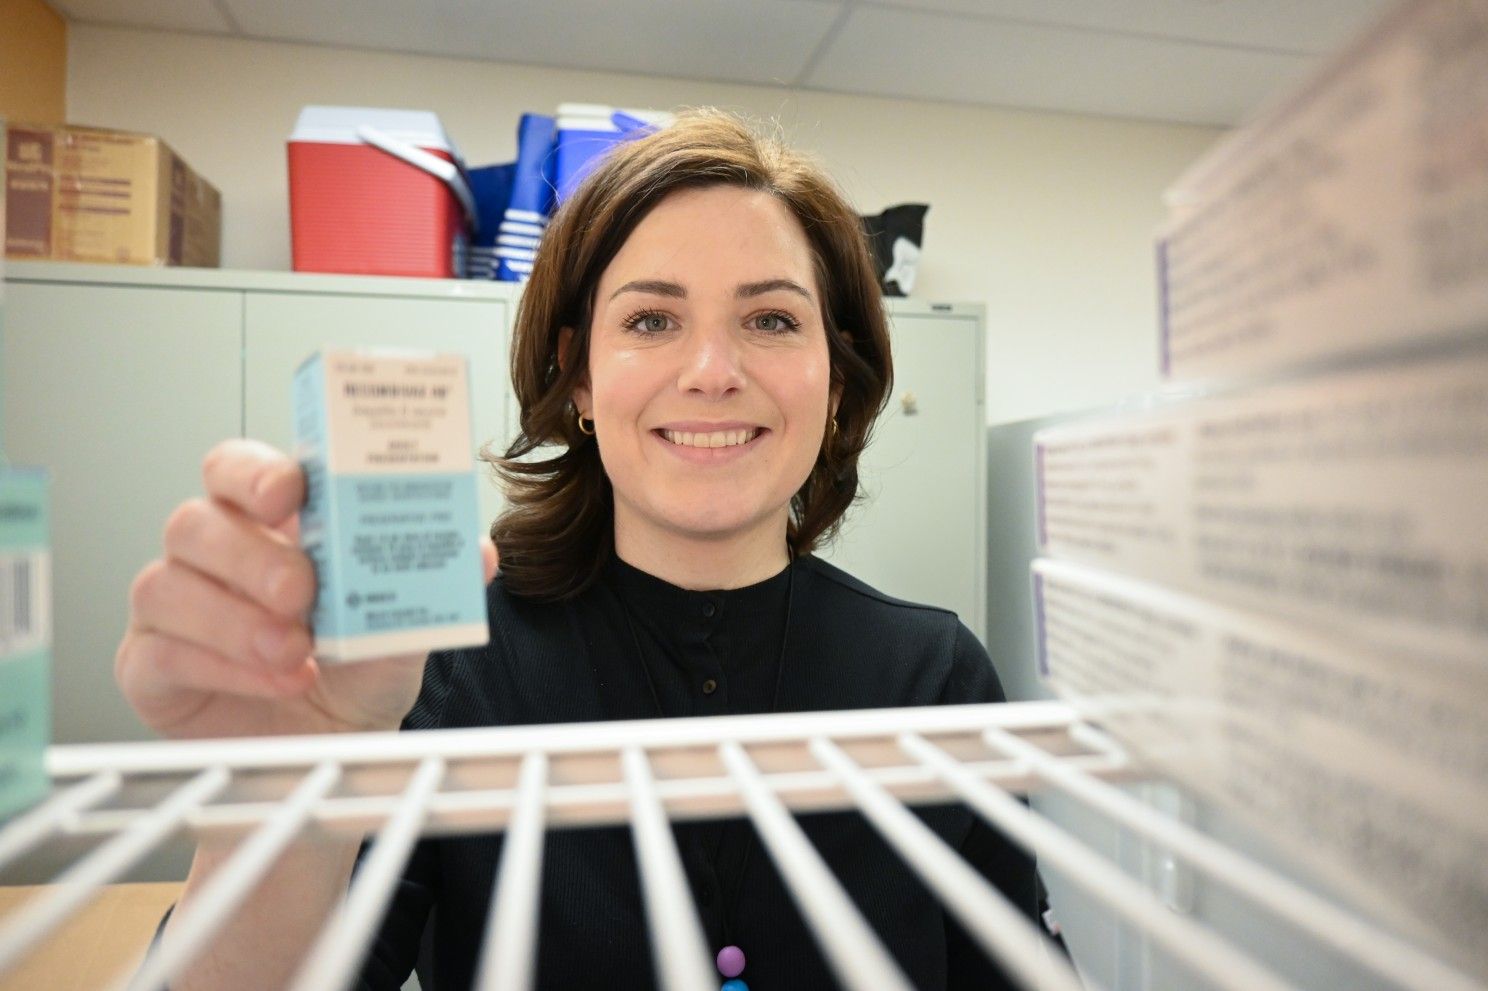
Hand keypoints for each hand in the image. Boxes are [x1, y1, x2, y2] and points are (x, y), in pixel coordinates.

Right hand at [115, 439, 497, 739]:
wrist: (341, 747)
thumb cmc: (360, 669)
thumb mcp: (406, 623)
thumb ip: (431, 582)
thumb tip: (475, 552)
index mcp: (269, 522)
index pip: (237, 469)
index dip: (255, 473)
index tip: (289, 493)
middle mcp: (212, 554)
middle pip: (195, 523)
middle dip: (251, 557)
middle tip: (302, 592)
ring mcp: (174, 608)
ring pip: (165, 586)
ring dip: (235, 620)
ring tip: (297, 652)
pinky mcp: (150, 667)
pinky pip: (158, 654)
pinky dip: (222, 668)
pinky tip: (277, 682)